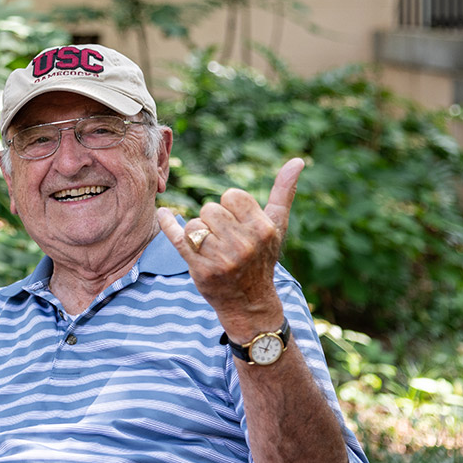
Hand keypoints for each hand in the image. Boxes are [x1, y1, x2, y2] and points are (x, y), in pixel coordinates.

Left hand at [156, 157, 302, 340]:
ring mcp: (221, 259)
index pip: (231, 195)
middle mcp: (243, 244)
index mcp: (262, 229)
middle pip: (210, 209)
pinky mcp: (200, 270)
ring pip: (193, 224)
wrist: (248, 302)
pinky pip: (177, 238)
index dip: (230, 206)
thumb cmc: (262, 257)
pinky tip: (164, 213)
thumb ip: (284, 192)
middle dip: (213, 220)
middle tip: (224, 238)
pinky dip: (168, 224)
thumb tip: (297, 160)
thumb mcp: (277, 225)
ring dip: (198, 233)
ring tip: (211, 248)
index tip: (236, 222)